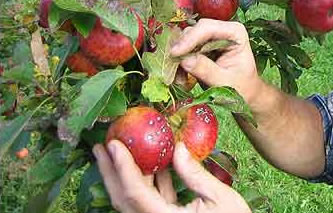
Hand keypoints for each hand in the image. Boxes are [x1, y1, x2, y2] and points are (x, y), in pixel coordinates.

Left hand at [93, 140, 250, 212]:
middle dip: (110, 171)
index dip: (123, 167)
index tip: (113, 144)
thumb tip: (178, 148)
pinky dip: (148, 181)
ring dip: (126, 174)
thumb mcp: (219, 197)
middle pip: (124, 198)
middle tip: (100, 147)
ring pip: (133, 199)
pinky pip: (149, 200)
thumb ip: (196, 174)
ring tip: (119, 150)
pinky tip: (154, 163)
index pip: (135, 192)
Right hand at [170, 19, 263, 105]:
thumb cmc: (242, 87)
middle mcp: (222, 30)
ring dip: (178, 58)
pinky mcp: (201, 47)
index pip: (208, 28)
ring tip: (179, 78)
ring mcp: (211, 37)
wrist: (245, 93)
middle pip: (194, 31)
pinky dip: (179, 63)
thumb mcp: (226, 82)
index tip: (175, 53)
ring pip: (185, 40)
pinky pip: (184, 50)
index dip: (190, 39)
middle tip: (172, 68)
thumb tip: (185, 60)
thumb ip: (207, 70)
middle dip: (182, 49)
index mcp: (235, 32)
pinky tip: (180, 78)